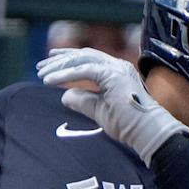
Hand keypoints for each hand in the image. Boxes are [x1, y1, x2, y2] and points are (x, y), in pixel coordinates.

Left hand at [37, 48, 188, 165]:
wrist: (148, 134)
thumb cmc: (128, 126)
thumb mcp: (99, 111)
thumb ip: (83, 101)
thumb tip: (65, 96)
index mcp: (116, 72)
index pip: (88, 58)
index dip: (67, 60)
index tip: (49, 65)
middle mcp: (118, 66)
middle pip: (83, 54)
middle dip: (60, 59)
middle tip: (40, 67)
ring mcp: (117, 69)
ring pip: (82, 59)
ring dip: (60, 66)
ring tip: (42, 75)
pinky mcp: (114, 76)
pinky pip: (84, 70)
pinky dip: (65, 75)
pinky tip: (49, 81)